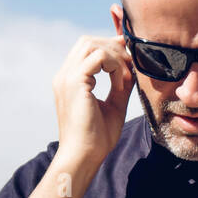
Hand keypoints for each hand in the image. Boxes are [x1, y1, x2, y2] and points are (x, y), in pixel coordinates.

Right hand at [52, 34, 134, 168]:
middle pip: (88, 41)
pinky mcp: (74, 83)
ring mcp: (66, 78)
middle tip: (130, 66)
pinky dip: (114, 66)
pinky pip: (98, 57)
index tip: (129, 62)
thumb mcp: (114, 105)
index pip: (86, 48)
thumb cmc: (97, 138)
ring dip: (115, 57)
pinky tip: (120, 85)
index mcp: (70, 80)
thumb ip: (121, 85)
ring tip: (125, 78)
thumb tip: (133, 69)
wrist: (84, 156)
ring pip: (92, 44)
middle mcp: (64, 75)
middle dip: (113, 48)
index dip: (110, 49)